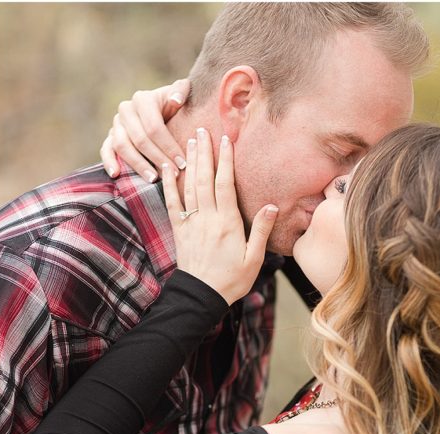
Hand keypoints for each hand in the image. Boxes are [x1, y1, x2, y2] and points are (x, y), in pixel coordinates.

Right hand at [101, 79, 191, 182]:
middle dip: (157, 159)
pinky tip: (116, 174)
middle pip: (140, 139)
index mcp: (143, 99)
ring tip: (153, 178)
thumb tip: (175, 101)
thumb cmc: (175, 104)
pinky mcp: (109, 136)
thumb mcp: (181, 93)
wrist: (161, 108)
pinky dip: (109, 162)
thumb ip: (181, 91)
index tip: (182, 163)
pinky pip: (105, 149)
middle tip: (172, 174)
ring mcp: (116, 124)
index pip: (154, 127)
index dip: (168, 147)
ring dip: (138, 165)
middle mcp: (126, 110)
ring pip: (123, 146)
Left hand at [160, 128, 277, 304]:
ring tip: (190, 140)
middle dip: (204, 153)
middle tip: (203, 130)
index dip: (225, 161)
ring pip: (188, 187)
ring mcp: (190, 223)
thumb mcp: (254, 259)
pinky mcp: (179, 230)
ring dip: (189, 162)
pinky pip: (172, 203)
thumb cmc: (231, 280)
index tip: (225, 140)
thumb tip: (272, 205)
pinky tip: (166, 167)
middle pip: (204, 180)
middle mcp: (206, 219)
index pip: (225, 185)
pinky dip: (168, 184)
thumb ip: (261, 230)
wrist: (200, 297)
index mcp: (227, 223)